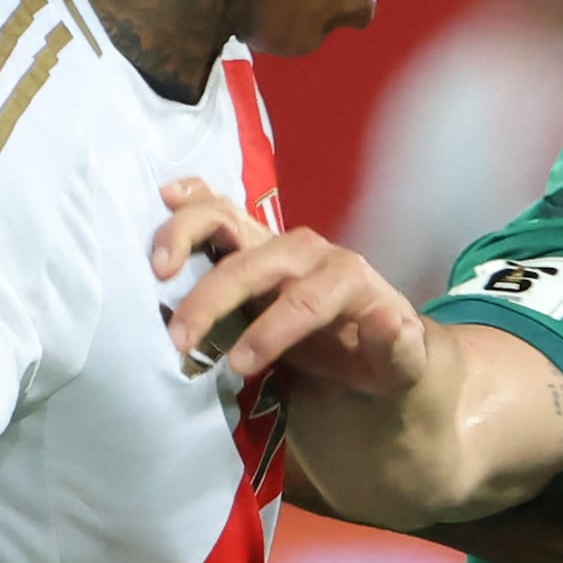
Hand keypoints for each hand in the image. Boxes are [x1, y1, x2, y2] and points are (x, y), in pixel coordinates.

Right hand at [152, 177, 423, 405]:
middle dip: (213, 298)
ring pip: (227, 219)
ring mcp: (274, 240)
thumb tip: (385, 319)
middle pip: (254, 262)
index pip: (305, 301)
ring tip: (158, 272)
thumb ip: (398, 347)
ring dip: (187, 239)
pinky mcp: (250, 241)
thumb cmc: (381, 355)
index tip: (237, 365)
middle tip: (179, 338)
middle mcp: (307, 250)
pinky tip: (164, 197)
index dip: (270, 331)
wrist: (372, 336)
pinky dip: (191, 197)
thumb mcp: (404, 364)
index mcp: (348, 277)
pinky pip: (217, 206)